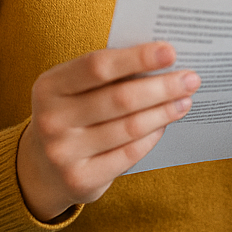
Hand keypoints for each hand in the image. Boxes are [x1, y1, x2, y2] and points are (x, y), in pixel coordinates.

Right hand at [16, 42, 199, 221]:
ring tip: (185, 100)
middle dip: (162, 87)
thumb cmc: (73, 111)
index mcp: (50, 86)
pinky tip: (165, 124)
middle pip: (120, 99)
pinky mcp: (80, 179)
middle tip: (191, 79)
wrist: (39, 167)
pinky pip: (129, 154)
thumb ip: (110, 72)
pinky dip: (152, 136)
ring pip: (129, 128)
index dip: (137, 57)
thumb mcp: (75, 87)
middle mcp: (51, 120)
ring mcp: (63, 153)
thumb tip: (164, 58)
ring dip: (164, 112)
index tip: (171, 52)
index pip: (98, 66)